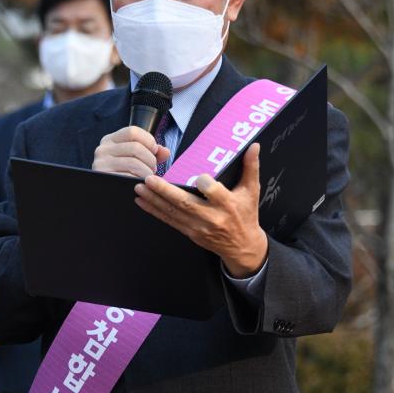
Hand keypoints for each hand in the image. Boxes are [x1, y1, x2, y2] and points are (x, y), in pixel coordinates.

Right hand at [92, 126, 169, 178]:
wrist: (108, 196)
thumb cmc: (125, 174)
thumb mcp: (135, 158)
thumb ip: (151, 152)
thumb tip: (165, 152)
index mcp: (110, 140)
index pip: (132, 131)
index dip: (148, 140)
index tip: (154, 151)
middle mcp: (102, 150)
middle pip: (136, 147)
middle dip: (150, 160)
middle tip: (152, 169)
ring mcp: (101, 164)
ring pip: (134, 163)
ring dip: (147, 172)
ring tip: (147, 177)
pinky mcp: (104, 178)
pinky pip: (128, 177)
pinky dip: (139, 181)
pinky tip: (140, 183)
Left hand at [134, 143, 267, 276]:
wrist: (242, 246)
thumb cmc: (246, 215)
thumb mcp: (252, 191)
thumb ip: (251, 167)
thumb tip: (254, 146)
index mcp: (227, 204)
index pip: (213, 192)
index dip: (204, 183)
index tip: (197, 175)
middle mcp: (211, 217)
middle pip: (185, 203)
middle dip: (164, 191)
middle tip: (148, 179)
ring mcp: (198, 227)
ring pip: (173, 212)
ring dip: (154, 200)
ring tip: (139, 188)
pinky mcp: (190, 233)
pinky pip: (170, 221)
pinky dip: (154, 211)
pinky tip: (142, 202)